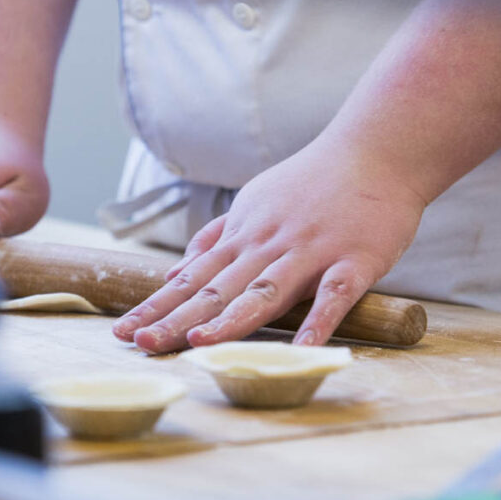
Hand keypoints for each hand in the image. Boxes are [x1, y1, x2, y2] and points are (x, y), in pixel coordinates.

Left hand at [112, 144, 424, 352]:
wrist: (376, 150)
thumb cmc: (313, 182)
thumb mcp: (253, 202)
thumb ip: (215, 239)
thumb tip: (174, 272)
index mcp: (243, 235)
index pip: (192, 277)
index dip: (157, 305)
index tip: (124, 330)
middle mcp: (268, 244)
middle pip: (217, 288)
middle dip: (177, 318)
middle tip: (141, 344)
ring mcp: (310, 252)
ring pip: (266, 290)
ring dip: (232, 319)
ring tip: (200, 344)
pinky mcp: (354, 259)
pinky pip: (334, 294)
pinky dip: (318, 321)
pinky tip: (303, 349)